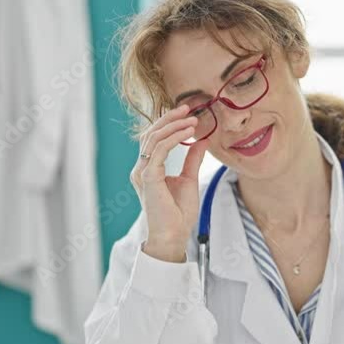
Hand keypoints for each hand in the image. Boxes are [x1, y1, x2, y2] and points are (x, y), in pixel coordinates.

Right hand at [130, 104, 207, 261]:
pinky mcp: (149, 177)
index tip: (187, 113)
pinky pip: (160, 150)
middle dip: (169, 118)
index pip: (154, 138)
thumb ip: (192, 159)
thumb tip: (201, 140)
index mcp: (148, 169)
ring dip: (173, 126)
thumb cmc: (179, 213)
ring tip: (192, 119)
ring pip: (154, 139)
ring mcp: (143, 173)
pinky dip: (174, 138)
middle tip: (188, 108)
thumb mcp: (189, 179)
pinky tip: (188, 133)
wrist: (174, 235)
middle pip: (151, 134)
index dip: (168, 123)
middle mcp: (142, 169)